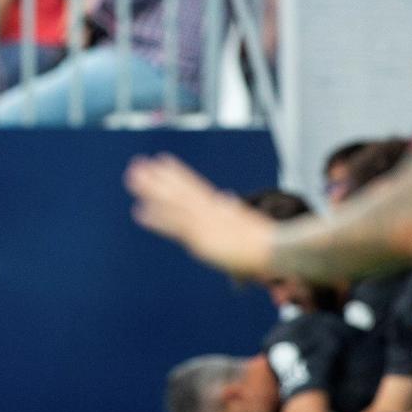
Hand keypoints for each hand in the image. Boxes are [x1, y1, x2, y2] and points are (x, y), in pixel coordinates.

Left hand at [125, 154, 274, 279]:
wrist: (278, 249)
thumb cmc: (270, 242)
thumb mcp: (248, 222)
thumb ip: (233, 211)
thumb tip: (225, 199)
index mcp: (221, 207)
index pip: (194, 186)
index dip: (177, 174)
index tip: (163, 161)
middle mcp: (211, 210)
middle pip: (180, 189)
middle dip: (158, 178)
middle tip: (139, 164)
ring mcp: (205, 222)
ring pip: (174, 201)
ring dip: (152, 189)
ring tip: (133, 177)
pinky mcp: (203, 236)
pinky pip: (176, 225)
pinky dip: (158, 218)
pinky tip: (139, 212)